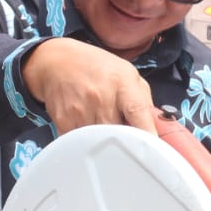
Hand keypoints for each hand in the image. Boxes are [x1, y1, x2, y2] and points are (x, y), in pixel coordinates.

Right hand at [21, 38, 156, 135]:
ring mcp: (81, 111)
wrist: (56, 62)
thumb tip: (154, 127)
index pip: (138, 111)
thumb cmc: (96, 68)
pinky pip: (81, 144)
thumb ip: (143, 99)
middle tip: (126, 138)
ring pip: (100, 143)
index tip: (154, 148)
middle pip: (120, 135)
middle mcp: (101, 97)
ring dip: (105, 142)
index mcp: (122, 83)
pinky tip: (87, 127)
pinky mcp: (64, 122)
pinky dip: (87, 143)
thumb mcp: (126, 73)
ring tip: (103, 125)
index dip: (148, 133)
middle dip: (126, 141)